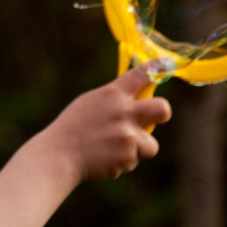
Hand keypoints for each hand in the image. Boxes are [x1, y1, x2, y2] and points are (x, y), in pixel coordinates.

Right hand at [46, 67, 171, 180]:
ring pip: (151, 144)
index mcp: (113, 94)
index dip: (158, 68)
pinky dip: (123, 160)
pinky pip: (134, 159)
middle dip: (161, 114)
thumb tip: (137, 96)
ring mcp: (128, 136)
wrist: (60, 154)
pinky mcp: (128, 157)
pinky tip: (104, 157)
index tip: (166, 65)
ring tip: (115, 147)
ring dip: (139, 147)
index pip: (143, 74)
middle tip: (151, 118)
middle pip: (163, 109)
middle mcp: (124, 112)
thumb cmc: (73, 126)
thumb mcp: (91, 102)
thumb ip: (115, 99)